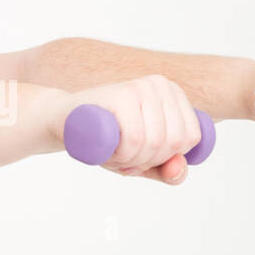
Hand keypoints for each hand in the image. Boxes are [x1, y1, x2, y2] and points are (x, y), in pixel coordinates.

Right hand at [61, 75, 202, 183]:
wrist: (63, 121)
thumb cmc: (105, 139)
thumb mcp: (143, 160)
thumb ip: (169, 170)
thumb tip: (177, 168)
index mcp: (174, 95)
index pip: (191, 139)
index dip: (166, 157)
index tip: (141, 153)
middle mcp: (161, 85)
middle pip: (173, 142)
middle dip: (146, 161)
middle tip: (122, 155)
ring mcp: (142, 86)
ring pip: (154, 143)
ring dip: (130, 160)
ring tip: (113, 151)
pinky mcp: (122, 93)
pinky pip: (135, 139)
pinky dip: (121, 155)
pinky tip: (108, 150)